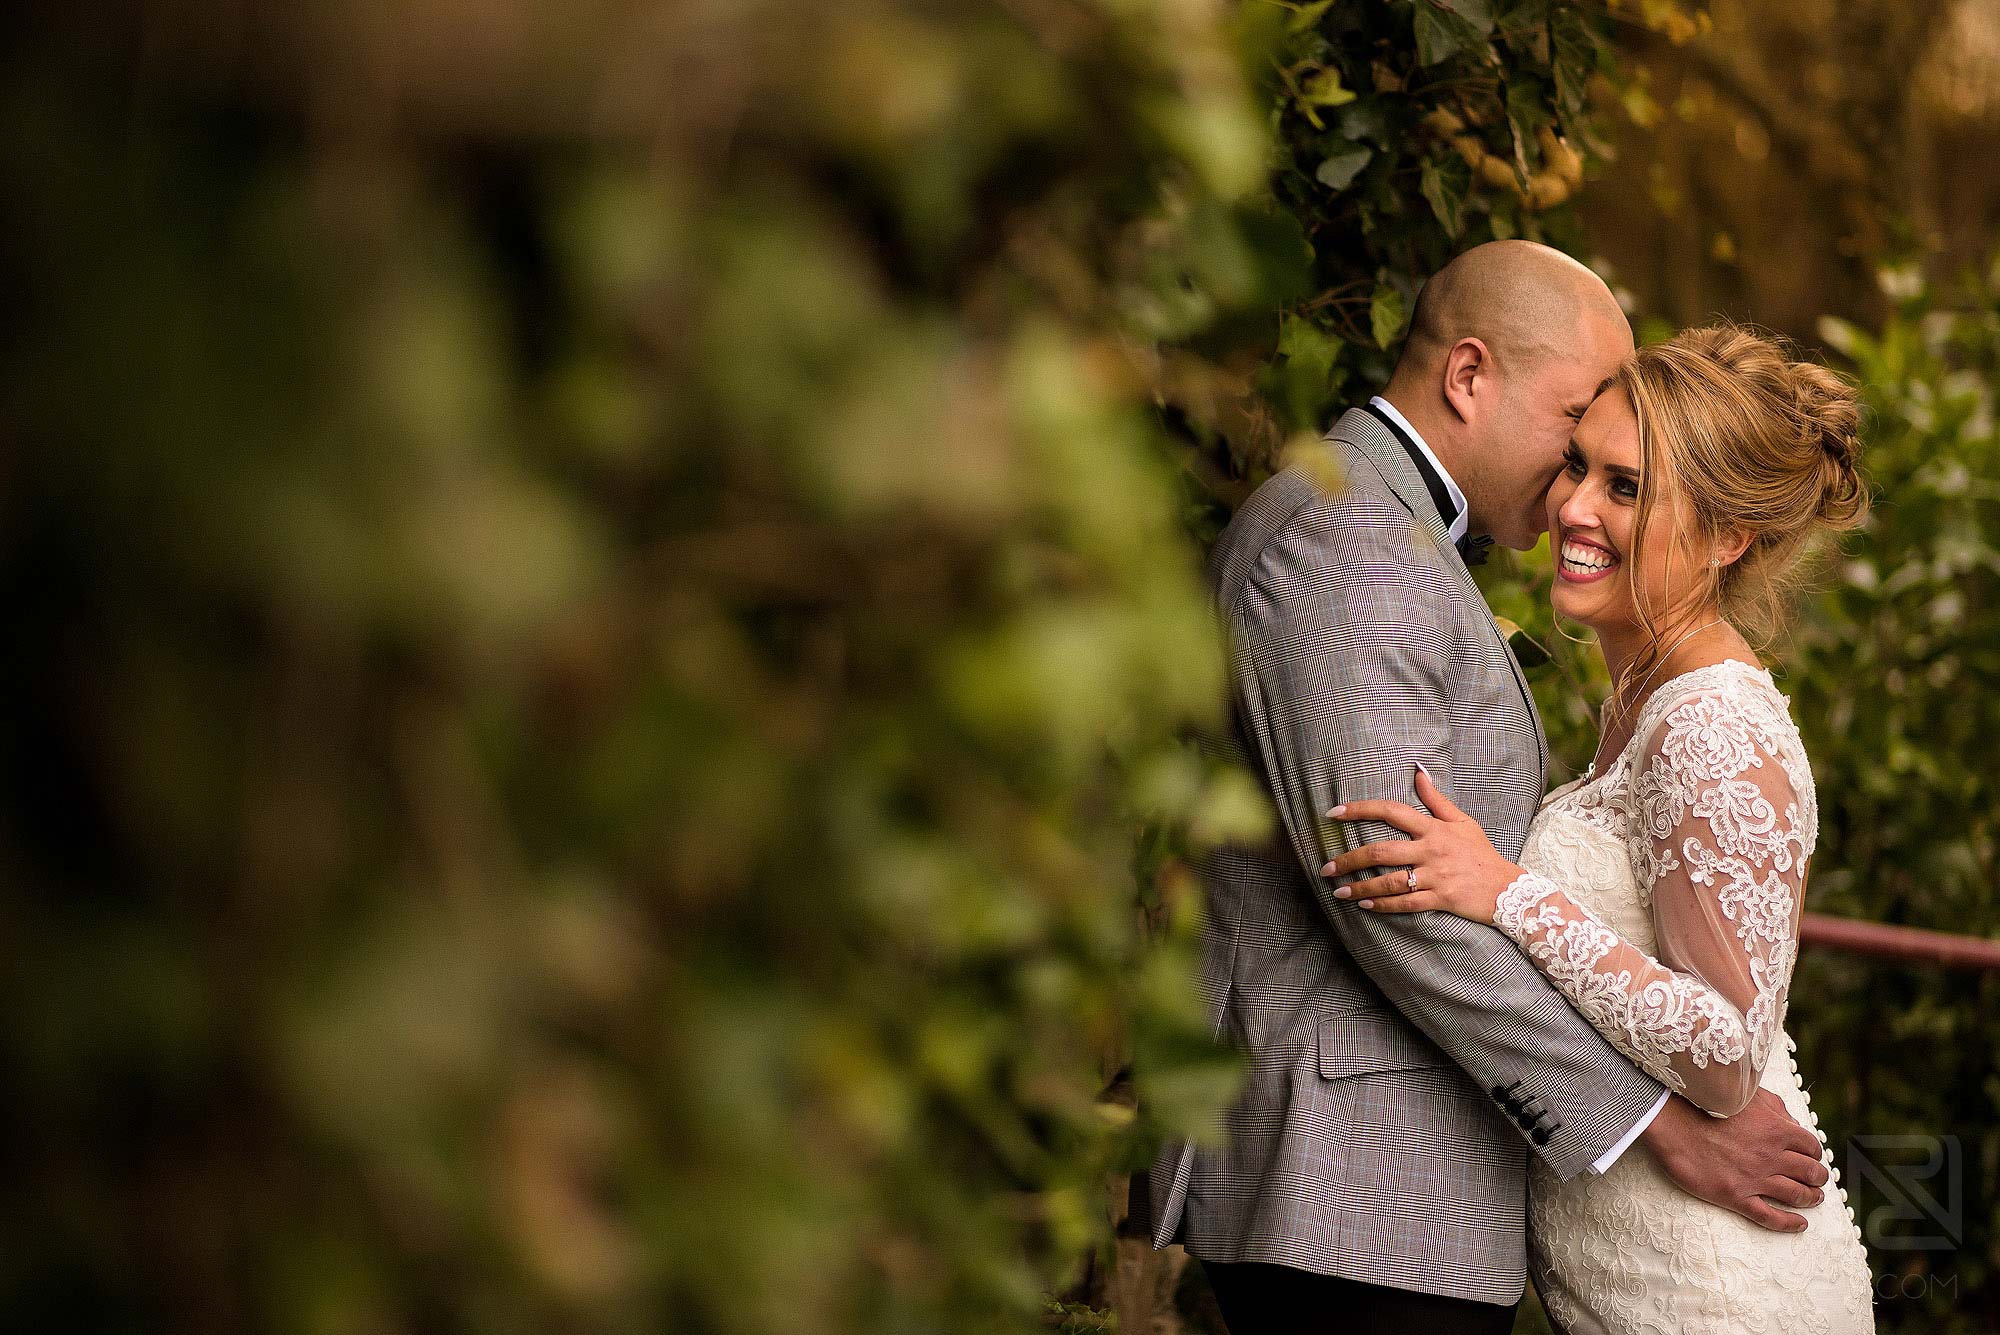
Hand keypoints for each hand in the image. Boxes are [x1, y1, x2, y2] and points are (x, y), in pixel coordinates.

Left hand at [1320, 765, 1520, 924]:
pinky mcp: (1440, 898)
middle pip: (1381, 850)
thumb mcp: (1461, 821)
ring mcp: (1435, 875)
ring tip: (1338, 892)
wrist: (1507, 888)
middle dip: (1349, 859)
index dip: (1360, 809)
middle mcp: (1431, 849)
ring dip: (1360, 886)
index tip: (1333, 813)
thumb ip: (1435, 799)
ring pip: (1389, 881)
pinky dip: (1383, 905)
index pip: (1391, 811)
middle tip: (1326, 867)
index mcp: (1433, 828)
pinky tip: (1364, 905)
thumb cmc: (1480, 853)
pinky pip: (1405, 903)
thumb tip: (1418, 770)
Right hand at [1642, 1089, 1829, 1232]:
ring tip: (1813, 1199)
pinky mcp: (1737, 1196)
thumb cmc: (1704, 1103)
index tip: (1811, 1156)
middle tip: (1817, 1180)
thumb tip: (1792, 1120)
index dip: (1814, 1152)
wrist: (1671, 1123)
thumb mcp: (1746, 1094)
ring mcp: (1755, 1179)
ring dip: (1810, 1198)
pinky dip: (1790, 1224)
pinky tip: (1800, 1225)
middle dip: (1818, 1177)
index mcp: (1776, 1129)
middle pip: (1810, 1172)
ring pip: (1797, 1195)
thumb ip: (1774, 1106)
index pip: (1811, 1146)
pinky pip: (1771, 1217)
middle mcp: (1771, 1156)